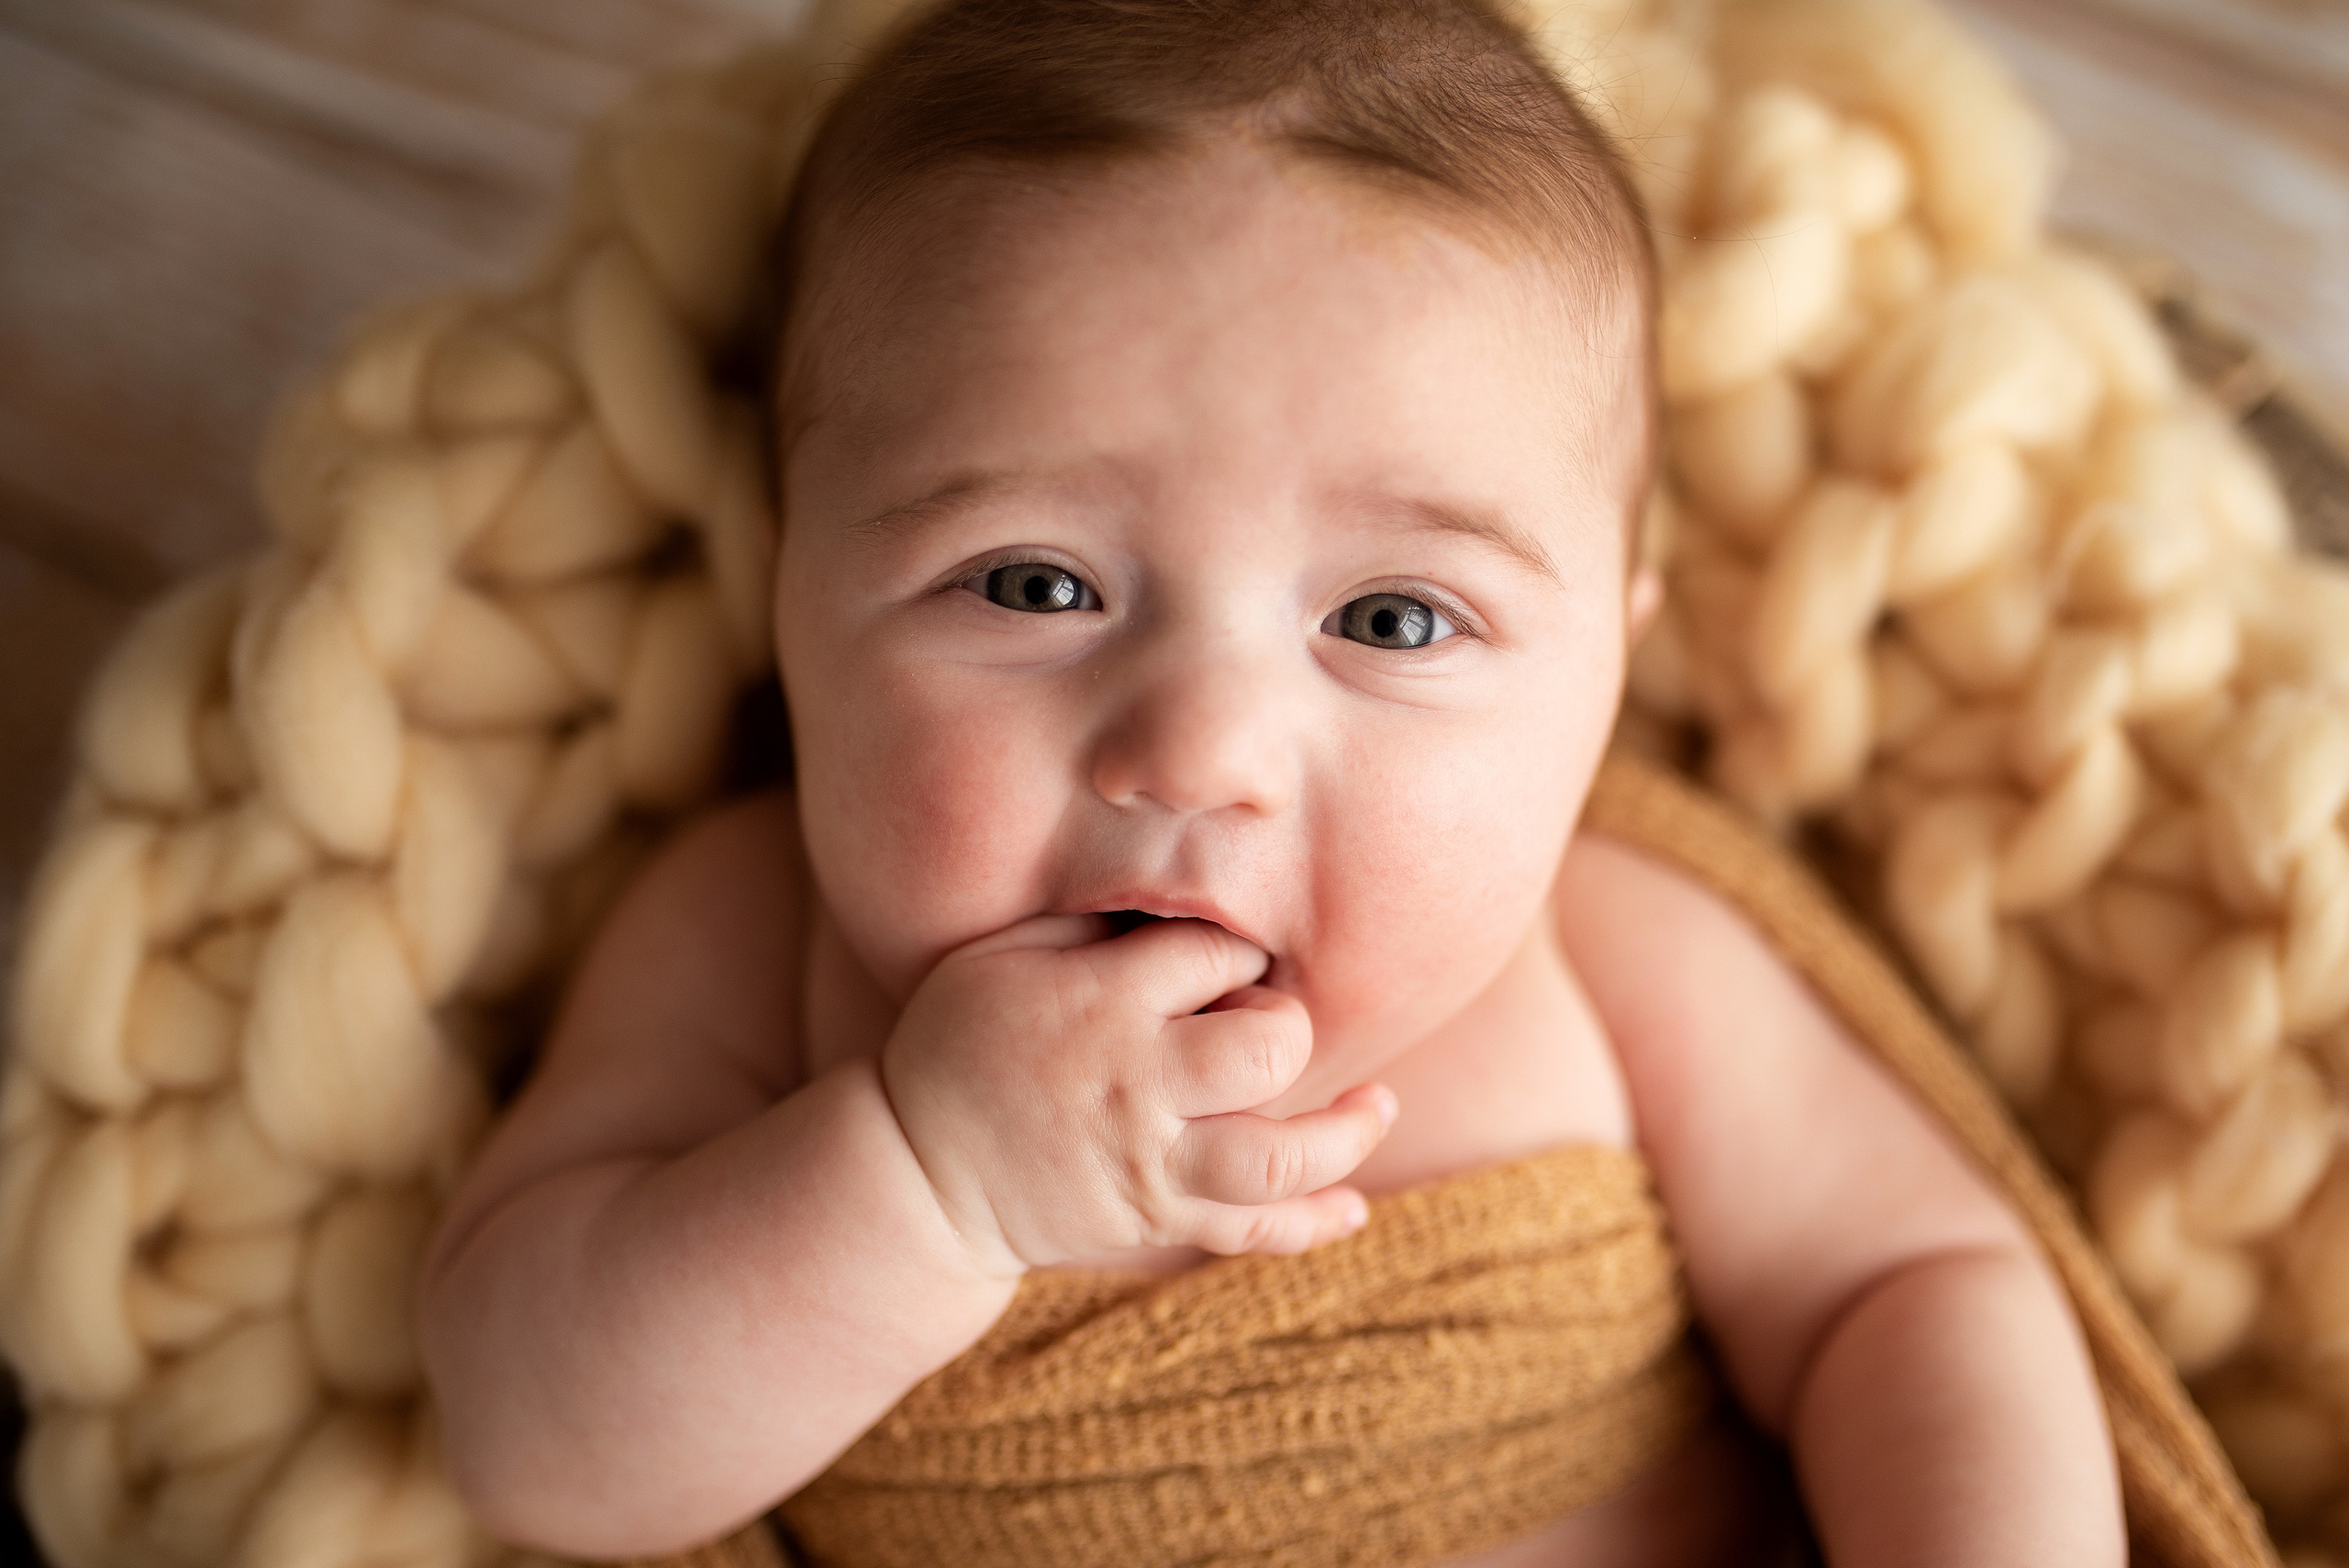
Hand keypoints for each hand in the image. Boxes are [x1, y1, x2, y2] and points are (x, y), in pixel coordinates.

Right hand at [879, 913, 1396, 1278]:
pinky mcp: (1155, 1222)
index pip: (1219, 956)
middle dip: (1287, 1030)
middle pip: (1266, 1051)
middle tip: (1270, 1028)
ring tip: (1375, 1108)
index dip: (1240, 952)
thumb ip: (1087, 920)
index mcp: (1102, 1002)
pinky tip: (1353, 1205)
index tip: (1228, 962)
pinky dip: (1313, 1222)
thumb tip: (1168, 879)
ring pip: (1278, 1157)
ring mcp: (1150, 1162)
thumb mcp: (998, 954)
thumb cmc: (960, 1043)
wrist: (916, 1174)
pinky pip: (1251, 1232)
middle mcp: (1137, 1085)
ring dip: (1344, 1134)